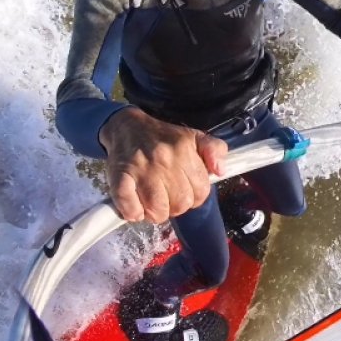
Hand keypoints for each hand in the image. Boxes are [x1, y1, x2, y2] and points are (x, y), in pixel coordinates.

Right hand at [100, 108, 228, 222]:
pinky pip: (131, 209)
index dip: (194, 196)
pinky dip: (133, 212)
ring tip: (151, 201)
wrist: (126, 127)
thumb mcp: (194, 137)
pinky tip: (135, 206)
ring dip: (155, 212)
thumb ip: (215, 150)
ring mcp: (141, 170)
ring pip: (158, 211)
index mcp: (184, 150)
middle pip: (181, 205)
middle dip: (175, 206)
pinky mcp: (119, 178)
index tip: (183, 189)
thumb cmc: (162, 138)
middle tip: (166, 195)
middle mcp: (164, 160)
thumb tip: (220, 171)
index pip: (201, 192)